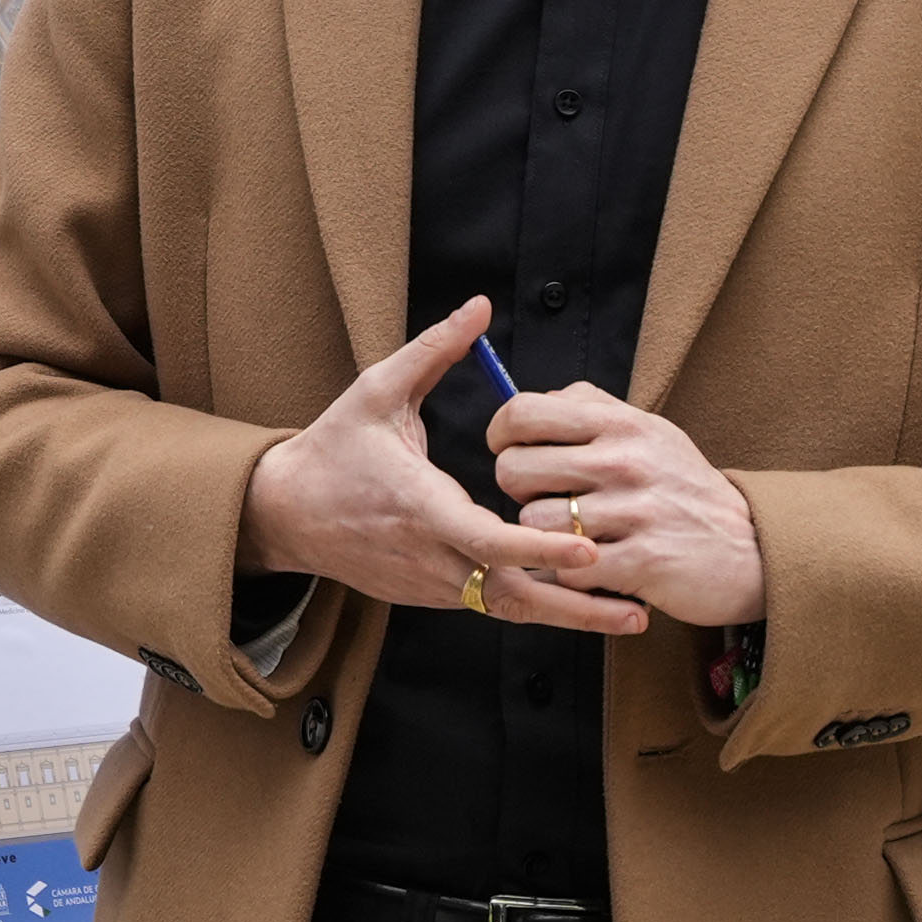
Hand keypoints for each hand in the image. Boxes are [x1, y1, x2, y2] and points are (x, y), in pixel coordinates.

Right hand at [243, 297, 643, 634]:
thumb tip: (480, 307)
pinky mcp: (427, 596)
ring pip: (506, 608)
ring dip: (565, 614)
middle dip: (577, 608)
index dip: (542, 549)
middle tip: (636, 611)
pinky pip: (487, 603)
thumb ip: (434, 351)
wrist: (284, 512)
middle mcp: (430, 555)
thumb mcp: (377, 390)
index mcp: (420, 505)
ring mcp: (429, 583)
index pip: (489, 542)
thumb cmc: (333, 447)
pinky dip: (533, 603)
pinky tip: (580, 602)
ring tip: (627, 615)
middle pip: (512, 596)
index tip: (589, 552)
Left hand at [490, 383, 766, 627]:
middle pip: (513, 469)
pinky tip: (595, 566)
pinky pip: (566, 569)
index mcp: (621, 424)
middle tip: (545, 500)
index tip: (510, 450)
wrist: (751, 547)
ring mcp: (635, 512)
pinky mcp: (642, 561)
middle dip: (517, 490)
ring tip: (574, 536)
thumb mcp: (647, 431)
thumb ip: (588, 409)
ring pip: (533, 523)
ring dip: (543, 538)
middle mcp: (625, 461)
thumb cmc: (681, 487)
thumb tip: (525, 401)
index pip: (523, 412)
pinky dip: (572, 573)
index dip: (501, 434)